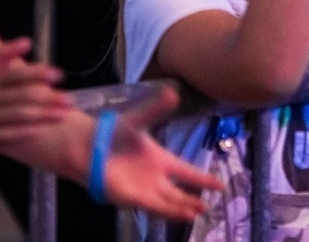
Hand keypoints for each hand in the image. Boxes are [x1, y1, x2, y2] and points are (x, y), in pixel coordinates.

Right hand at [0, 39, 70, 157]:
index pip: (15, 75)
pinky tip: (42, 131)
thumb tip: (27, 41)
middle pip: (21, 97)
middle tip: (69, 99)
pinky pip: (7, 137)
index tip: (58, 74)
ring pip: (17, 117)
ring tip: (63, 115)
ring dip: (42, 117)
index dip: (37, 74)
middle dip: (47, 98)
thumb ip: (4, 55)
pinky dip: (24, 134)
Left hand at [100, 86, 222, 220]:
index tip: (220, 185)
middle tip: (208, 206)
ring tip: (198, 211)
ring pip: (169, 202)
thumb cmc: (112, 134)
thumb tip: (173, 92)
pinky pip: (155, 207)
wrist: (88, 146)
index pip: (187, 172)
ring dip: (183, 208)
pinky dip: (169, 211)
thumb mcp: (137, 120)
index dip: (204, 178)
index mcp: (161, 160)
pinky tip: (182, 215)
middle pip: (179, 192)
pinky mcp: (133, 197)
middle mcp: (156, 178)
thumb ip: (155, 109)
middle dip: (193, 199)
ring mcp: (145, 189)